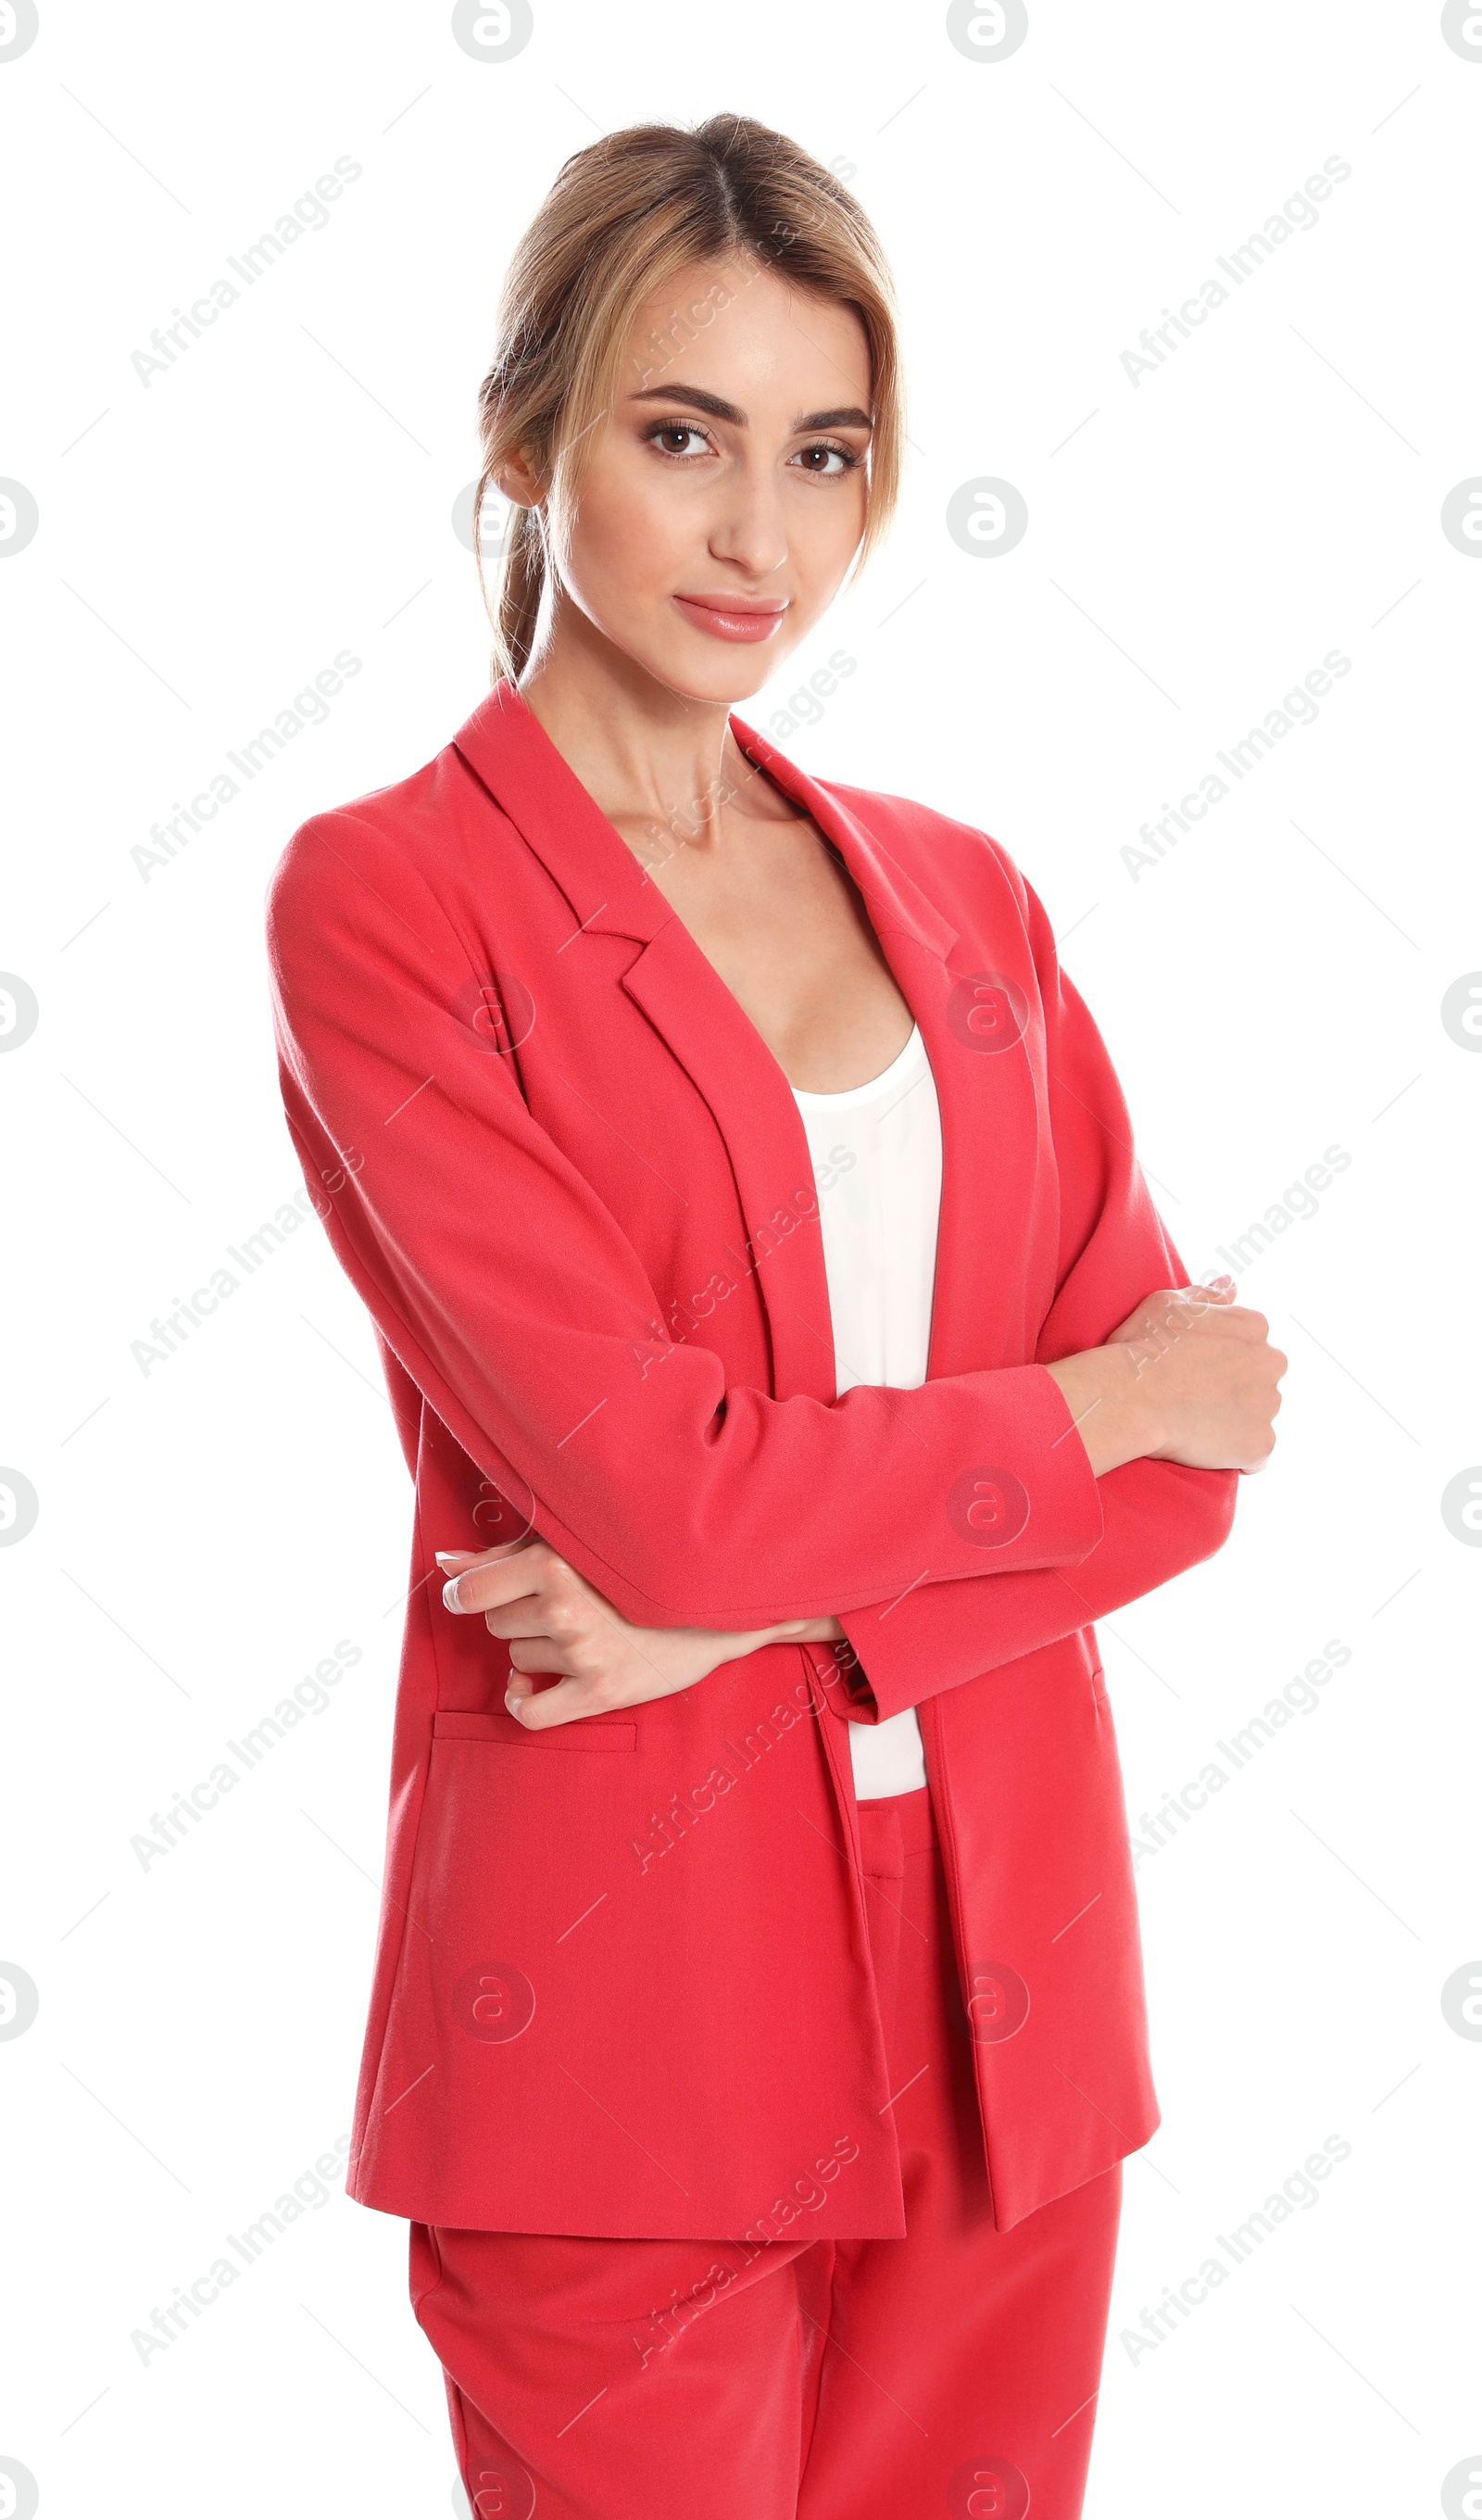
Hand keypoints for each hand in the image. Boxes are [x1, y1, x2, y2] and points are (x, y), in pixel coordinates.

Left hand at [435, 1536, 842, 1730]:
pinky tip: (537, 1683)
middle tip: (564, 1603)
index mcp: (556, 1562)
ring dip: (536, 1648)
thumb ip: (504, 1556)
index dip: (466, 1592)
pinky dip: (524, 1699)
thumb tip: (445, 1563)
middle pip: (496, 1622)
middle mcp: (567, 1608)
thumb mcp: (573, 1546)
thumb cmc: (639, 1566)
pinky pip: (528, 1712)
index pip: (471, 1589)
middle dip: (518, 1613)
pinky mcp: (601, 1693)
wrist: (717, 1604)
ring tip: (581, 1630)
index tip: (476, 1592)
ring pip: (515, 1658)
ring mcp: (584, 1654)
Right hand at [1046, 1278, 1285, 1475]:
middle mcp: (1271, 1361)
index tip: (1195, 1371)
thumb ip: (1207, 1295)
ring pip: (1260, 1417)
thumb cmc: (1141, 1347)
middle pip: (1262, 1381)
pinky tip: (1205, 1448)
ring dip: (1237, 1423)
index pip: (1252, 1346)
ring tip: (1196, 1426)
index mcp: (1254, 1326)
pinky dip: (1237, 1456)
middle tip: (1196, 1400)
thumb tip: (1231, 1284)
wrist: (1130, 1398)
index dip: (1222, 1361)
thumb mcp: (1167, 1304)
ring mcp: (1268, 1405)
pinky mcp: (1261, 1444)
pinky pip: (1256, 1455)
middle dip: (1238, 1391)